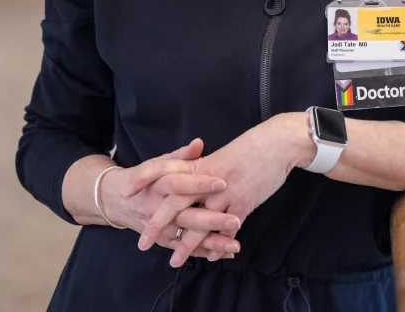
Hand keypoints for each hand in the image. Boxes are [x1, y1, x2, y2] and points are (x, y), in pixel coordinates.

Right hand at [102, 139, 243, 260]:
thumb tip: (199, 143)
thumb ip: (181, 155)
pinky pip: (184, 249)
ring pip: (187, 238)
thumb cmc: (145, 179)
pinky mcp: (162, 241)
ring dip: (212, 243)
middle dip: (211, 221)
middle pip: (185, 216)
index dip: (199, 183)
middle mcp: (157, 209)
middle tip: (235, 221)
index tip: (223, 183)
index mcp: (158, 185)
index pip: (178, 184)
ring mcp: (159, 228)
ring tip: (234, 246)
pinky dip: (205, 253)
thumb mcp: (159, 163)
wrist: (117, 199)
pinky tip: (226, 253)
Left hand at [144, 115, 311, 267]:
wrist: (277, 143)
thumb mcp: (221, 154)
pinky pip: (226, 230)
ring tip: (174, 261)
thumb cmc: (251, 147)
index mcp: (200, 163)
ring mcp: (225, 193)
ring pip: (200, 223)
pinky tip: (210, 256)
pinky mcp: (243, 204)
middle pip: (176, 202)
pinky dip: (218, 245)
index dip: (145, 178)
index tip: (127, 190)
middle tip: (142, 242)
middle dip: (158, 223)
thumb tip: (190, 179)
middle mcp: (208, 179)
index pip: (165, 168)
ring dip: (186, 244)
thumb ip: (203, 167)